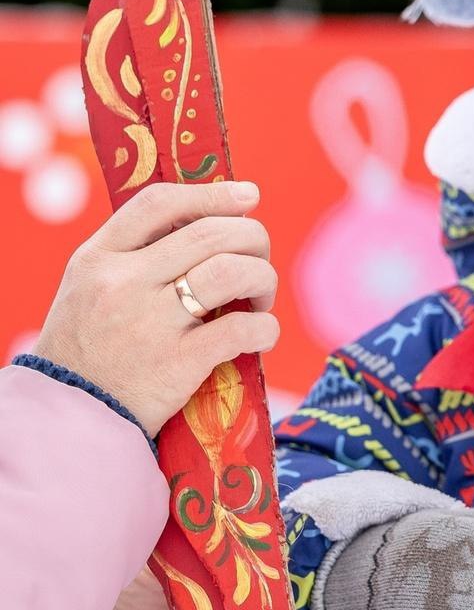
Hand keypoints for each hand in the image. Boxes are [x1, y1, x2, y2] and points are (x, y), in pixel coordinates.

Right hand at [29, 180, 279, 438]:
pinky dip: (266, 328)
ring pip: (231, 271)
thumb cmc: (88, 348)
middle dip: (252, 239)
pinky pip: (241, 328)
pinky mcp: (177, 363)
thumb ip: (133, 254)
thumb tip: (206, 222)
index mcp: (98, 258)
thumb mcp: (88, 287)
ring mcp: (150, 322)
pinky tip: (262, 334)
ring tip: (260, 298)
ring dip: (263, 278)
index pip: (160, 203)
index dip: (213, 194)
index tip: (248, 196)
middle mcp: (122, 283)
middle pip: (210, 233)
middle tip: (258, 260)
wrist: (72, 416)